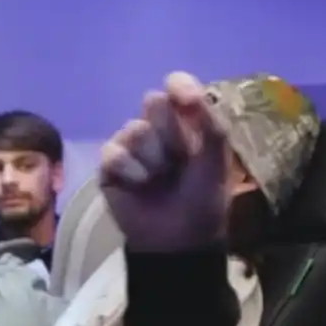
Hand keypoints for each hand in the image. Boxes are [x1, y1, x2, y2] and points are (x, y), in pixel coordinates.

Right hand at [100, 72, 227, 254]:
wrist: (180, 239)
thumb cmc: (203, 198)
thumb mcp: (217, 158)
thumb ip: (209, 121)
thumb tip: (185, 90)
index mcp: (184, 121)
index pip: (176, 87)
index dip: (180, 86)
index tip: (187, 98)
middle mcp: (155, 127)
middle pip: (153, 102)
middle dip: (171, 132)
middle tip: (180, 160)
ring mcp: (130, 145)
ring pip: (134, 129)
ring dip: (154, 158)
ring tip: (160, 179)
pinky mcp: (108, 166)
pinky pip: (113, 152)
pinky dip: (130, 169)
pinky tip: (139, 185)